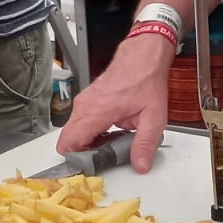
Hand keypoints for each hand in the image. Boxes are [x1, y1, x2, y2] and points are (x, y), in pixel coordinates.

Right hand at [56, 35, 173, 171]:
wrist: (142, 56)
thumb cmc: (146, 80)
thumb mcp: (154, 117)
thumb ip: (145, 144)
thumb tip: (140, 164)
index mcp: (97, 111)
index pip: (70, 142)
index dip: (78, 159)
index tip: (94, 165)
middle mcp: (84, 106)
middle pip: (68, 140)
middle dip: (84, 153)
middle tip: (106, 157)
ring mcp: (83, 102)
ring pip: (73, 132)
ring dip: (88, 143)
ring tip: (112, 143)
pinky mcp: (86, 101)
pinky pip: (80, 123)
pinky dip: (90, 132)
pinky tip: (110, 132)